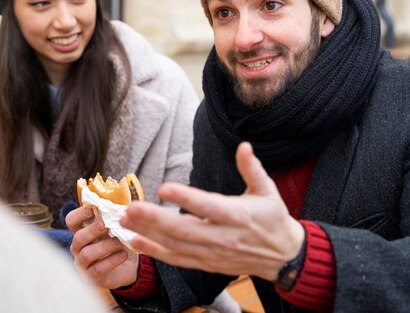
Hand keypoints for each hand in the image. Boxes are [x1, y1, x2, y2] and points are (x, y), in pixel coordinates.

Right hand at [66, 206, 138, 288]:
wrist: (128, 267)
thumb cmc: (119, 243)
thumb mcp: (116, 228)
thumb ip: (114, 217)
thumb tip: (121, 205)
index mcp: (82, 231)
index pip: (71, 220)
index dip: (79, 214)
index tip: (92, 210)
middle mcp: (78, 247)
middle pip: (78, 237)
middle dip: (92, 230)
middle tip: (107, 226)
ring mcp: (82, 263)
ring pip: (87, 254)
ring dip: (105, 246)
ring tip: (120, 242)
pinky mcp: (91, 277)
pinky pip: (98, 268)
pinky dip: (112, 260)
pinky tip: (124, 254)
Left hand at [120, 142, 304, 280]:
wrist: (283, 256)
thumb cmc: (273, 219)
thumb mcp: (267, 190)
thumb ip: (252, 168)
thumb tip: (244, 146)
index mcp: (238, 215)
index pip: (208, 206)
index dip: (186, 198)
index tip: (164, 188)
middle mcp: (223, 237)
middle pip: (185, 229)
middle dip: (155, 219)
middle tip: (131, 208)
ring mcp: (213, 253)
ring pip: (176, 245)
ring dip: (149, 234)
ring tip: (126, 221)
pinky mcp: (207, 264)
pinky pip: (178, 259)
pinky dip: (156, 253)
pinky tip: (136, 242)